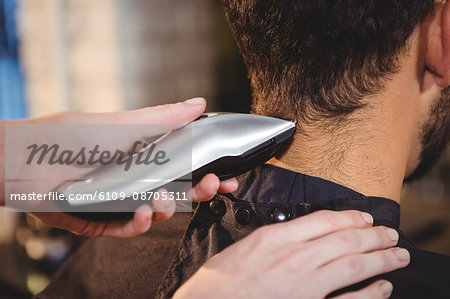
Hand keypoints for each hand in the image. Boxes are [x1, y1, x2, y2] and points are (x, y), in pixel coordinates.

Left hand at [1, 98, 238, 236]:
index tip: (226, 175)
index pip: (184, 165)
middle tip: (212, 186)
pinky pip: (127, 229)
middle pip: (176, 191)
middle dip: (199, 192)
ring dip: (167, 208)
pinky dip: (139, 224)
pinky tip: (142, 212)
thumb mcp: (123, 124)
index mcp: (142, 155)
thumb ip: (163, 118)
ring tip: (162, 199)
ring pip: (155, 212)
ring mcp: (119, 199)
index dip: (207, 172)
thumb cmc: (69, 136)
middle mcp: (133, 177)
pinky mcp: (101, 219)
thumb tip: (199, 104)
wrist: (23, 161)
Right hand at [175, 210, 408, 298]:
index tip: (366, 219)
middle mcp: (293, 258)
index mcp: (274, 238)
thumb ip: (275, 240)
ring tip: (398, 255)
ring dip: (381, 259)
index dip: (351, 218)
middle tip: (392, 234)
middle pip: (345, 240)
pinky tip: (382, 288)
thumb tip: (300, 236)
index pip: (324, 220)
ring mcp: (304, 286)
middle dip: (374, 236)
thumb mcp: (243, 248)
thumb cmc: (218, 284)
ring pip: (353, 265)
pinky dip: (370, 294)